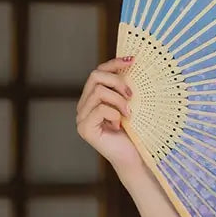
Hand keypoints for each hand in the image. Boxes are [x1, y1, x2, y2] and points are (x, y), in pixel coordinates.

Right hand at [76, 57, 143, 177]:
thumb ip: (123, 88)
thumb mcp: (129, 104)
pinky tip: (120, 124)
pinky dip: (115, 114)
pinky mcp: (84, 128)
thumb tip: (131, 62)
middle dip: (117, 82)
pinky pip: (100, 109)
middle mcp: (83, 106)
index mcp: (92, 98)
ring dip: (118, 100)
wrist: (133, 156)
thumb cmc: (134, 131)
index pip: (98, 71)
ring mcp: (81, 117)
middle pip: (95, 76)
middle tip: (131, 95)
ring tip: (129, 113)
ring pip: (98, 92)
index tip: (132, 60)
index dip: (114, 63)